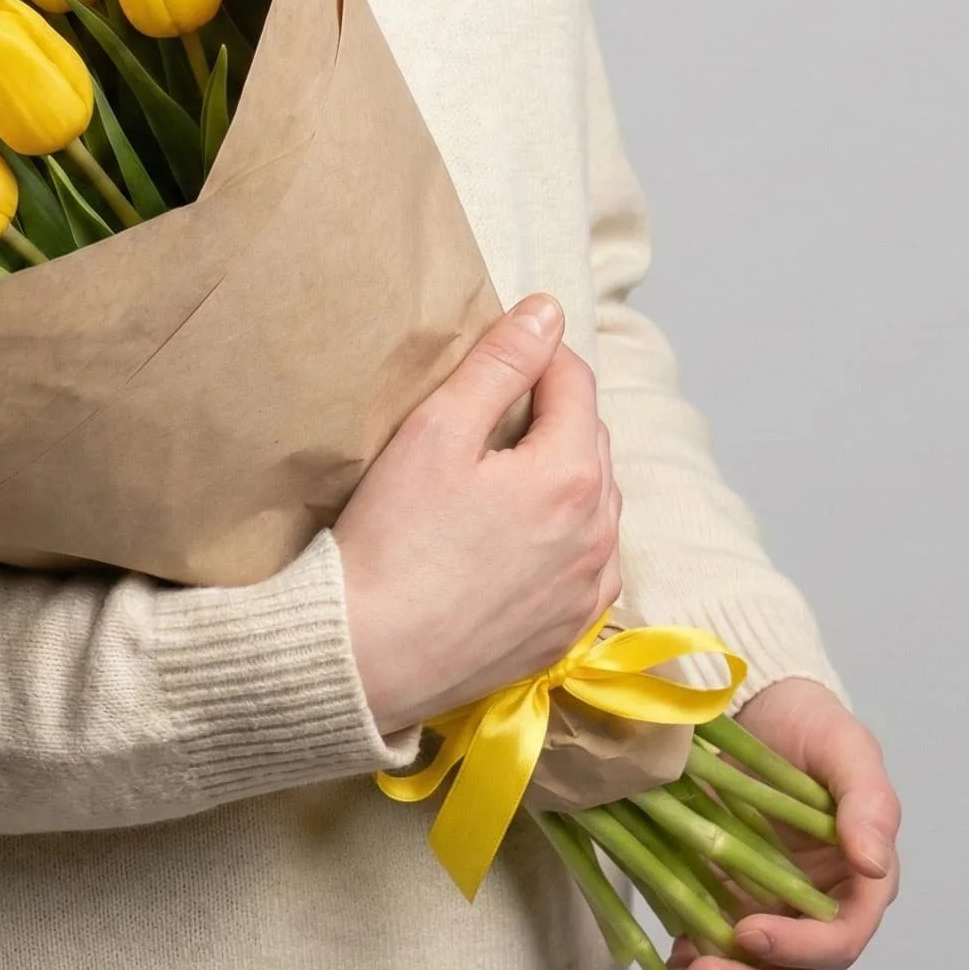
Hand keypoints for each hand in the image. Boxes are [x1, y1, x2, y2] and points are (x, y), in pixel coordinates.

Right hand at [338, 294, 623, 736]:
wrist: (369, 657)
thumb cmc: (394, 541)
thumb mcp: (436, 431)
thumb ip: (499, 364)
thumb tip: (548, 312)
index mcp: (571, 473)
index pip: (574, 382)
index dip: (537, 355)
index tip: (497, 353)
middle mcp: (599, 532)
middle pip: (589, 441)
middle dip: (552, 414)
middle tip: (489, 413)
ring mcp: (587, 588)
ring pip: (594, 504)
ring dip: (562, 476)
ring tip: (502, 474)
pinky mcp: (567, 631)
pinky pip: (586, 564)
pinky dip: (564, 537)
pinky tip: (516, 538)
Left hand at [649, 677, 900, 969]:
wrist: (754, 703)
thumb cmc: (810, 725)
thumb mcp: (846, 749)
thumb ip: (869, 804)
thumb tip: (876, 863)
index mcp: (856, 884)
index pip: (840, 940)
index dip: (799, 947)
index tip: (749, 932)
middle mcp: (812, 910)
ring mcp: (763, 909)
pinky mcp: (717, 900)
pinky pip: (705, 952)